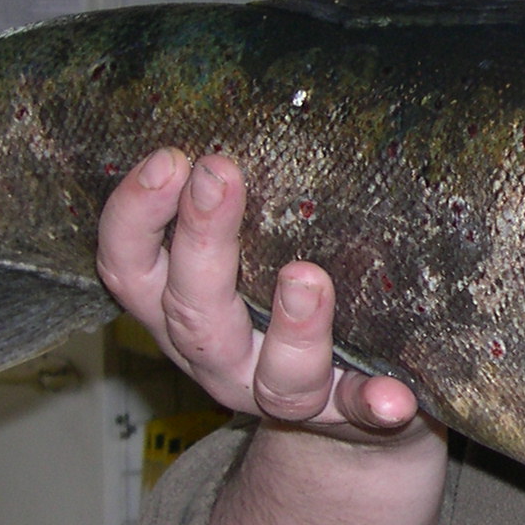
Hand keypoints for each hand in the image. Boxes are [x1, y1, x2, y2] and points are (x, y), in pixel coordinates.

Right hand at [99, 149, 444, 524]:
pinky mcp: (349, 418)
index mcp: (182, 310)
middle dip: (203, 242)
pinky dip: (372, 404)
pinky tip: (394, 397)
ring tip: (307, 279)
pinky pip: (358, 416)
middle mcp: (220, 358)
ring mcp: (281, 394)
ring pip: (275, 377)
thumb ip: (253, 204)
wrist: (347, 418)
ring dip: (290, 329)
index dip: (134, 217)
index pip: (129, 267)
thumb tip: (272, 105)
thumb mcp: (254, 252)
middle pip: (194, 314)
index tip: (168, 158)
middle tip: (220, 174)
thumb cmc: (287, 303)